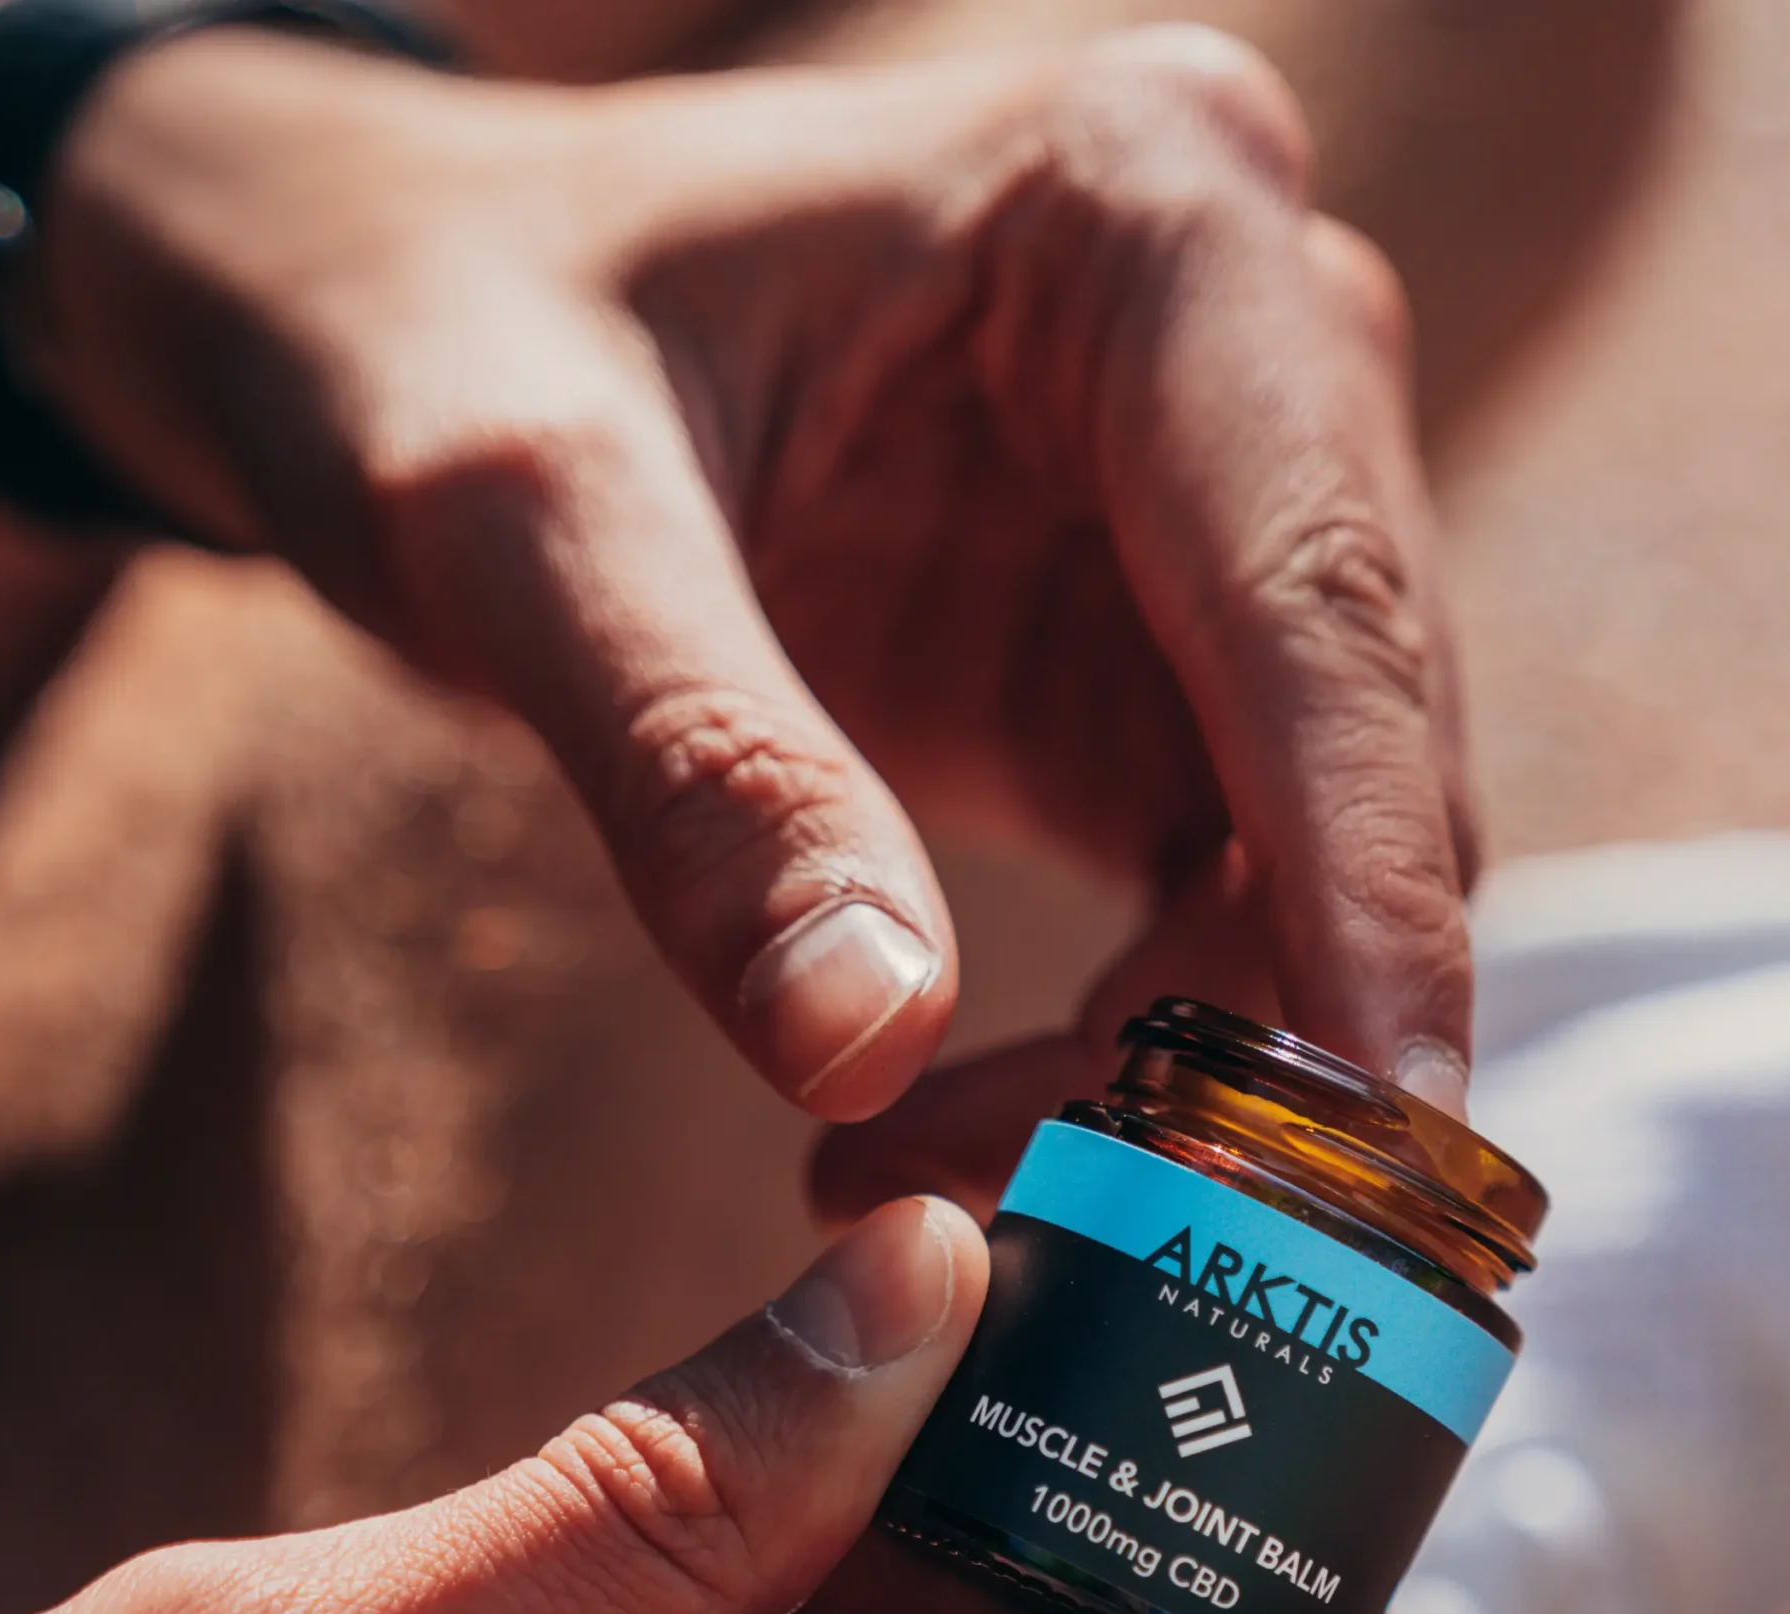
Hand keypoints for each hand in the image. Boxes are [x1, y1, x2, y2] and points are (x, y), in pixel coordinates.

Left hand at [15, 26, 1475, 1131]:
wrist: (397, 309)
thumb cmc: (428, 335)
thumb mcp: (515, 524)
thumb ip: (700, 770)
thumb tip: (871, 1046)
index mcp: (1141, 216)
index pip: (1316, 601)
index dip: (1370, 893)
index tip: (1392, 1144)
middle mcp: (1249, 344)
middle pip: (1358, 748)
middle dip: (1248, 1018)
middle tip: (1054, 1222)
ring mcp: (1223, 505)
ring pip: (1319, 850)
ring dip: (1183, 1057)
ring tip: (925, 1161)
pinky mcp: (1163, 648)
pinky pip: (1231, 885)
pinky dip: (1139, 1037)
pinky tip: (957, 1109)